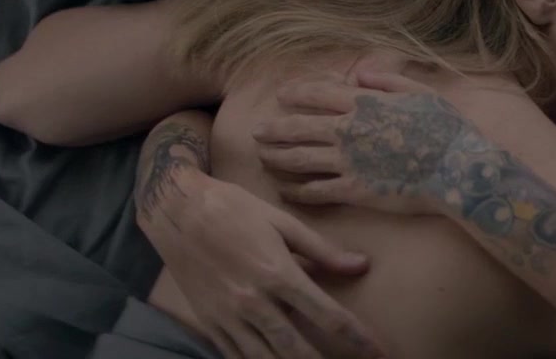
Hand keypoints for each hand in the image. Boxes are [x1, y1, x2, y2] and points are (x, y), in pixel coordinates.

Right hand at [139, 168, 385, 358]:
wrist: (177, 212)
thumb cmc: (234, 210)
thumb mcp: (282, 222)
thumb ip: (323, 250)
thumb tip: (362, 266)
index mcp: (279, 274)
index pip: (329, 315)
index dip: (358, 338)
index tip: (378, 352)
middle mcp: (254, 301)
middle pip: (298, 349)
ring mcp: (229, 316)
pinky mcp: (209, 323)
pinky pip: (236, 356)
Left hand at [254, 71, 485, 215]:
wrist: (457, 170)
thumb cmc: (445, 129)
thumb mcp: (420, 93)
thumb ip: (387, 81)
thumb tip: (361, 75)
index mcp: (364, 103)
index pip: (318, 94)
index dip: (296, 93)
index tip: (281, 95)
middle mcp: (349, 130)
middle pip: (299, 127)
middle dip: (273, 129)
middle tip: (256, 131)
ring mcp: (348, 162)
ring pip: (299, 159)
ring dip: (276, 158)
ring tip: (262, 158)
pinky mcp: (354, 190)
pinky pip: (316, 191)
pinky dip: (297, 191)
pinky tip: (285, 191)